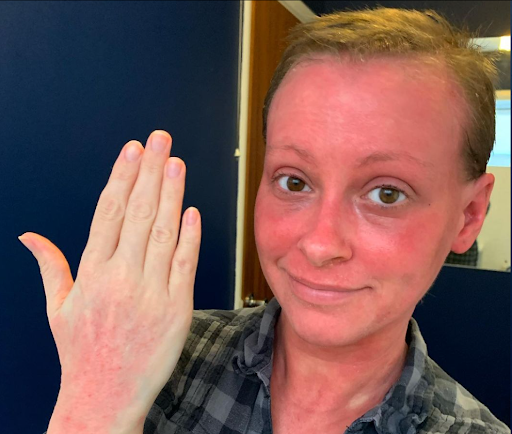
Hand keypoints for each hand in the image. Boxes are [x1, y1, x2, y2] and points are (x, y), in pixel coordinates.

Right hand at [19, 130, 200, 433]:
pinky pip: (185, 264)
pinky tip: (192, 210)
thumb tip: (29, 236)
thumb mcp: (58, 309)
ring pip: (162, 232)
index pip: (108, 213)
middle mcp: (121, 279)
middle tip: (159, 139)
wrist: (106, 397)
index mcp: (92, 274)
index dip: (122, 177)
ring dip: (171, 194)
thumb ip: (50, 266)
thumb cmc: (82, 353)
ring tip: (175, 163)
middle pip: (137, 213)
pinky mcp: (178, 309)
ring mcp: (152, 293)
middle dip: (149, 171)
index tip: (132, 150)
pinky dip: (190, 235)